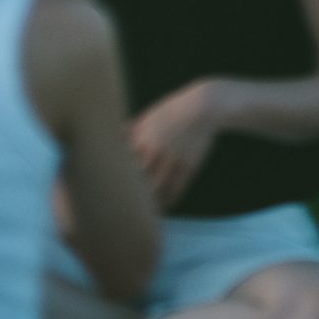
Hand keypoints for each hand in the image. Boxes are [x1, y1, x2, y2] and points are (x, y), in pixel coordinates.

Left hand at [128, 83, 218, 206]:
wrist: (201, 107)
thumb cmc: (173, 111)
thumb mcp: (150, 116)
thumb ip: (133, 129)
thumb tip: (117, 135)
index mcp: (142, 136)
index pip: (124, 164)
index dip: (120, 177)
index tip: (117, 188)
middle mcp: (155, 149)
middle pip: (138, 179)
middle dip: (133, 193)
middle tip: (129, 206)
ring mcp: (172, 159)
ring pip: (156, 189)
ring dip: (151, 202)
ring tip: (147, 211)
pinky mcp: (188, 166)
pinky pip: (174, 191)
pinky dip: (168, 201)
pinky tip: (165, 204)